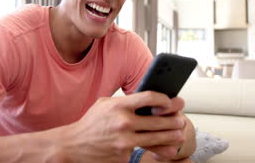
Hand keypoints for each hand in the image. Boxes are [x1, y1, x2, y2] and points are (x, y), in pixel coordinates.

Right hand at [59, 91, 185, 162]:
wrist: (72, 146)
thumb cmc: (91, 123)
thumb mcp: (105, 105)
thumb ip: (125, 102)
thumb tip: (149, 101)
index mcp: (118, 106)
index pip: (148, 97)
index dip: (164, 98)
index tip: (171, 101)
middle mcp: (123, 123)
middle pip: (158, 120)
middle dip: (173, 120)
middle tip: (181, 119)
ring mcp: (124, 141)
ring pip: (156, 138)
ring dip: (171, 136)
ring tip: (180, 135)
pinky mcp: (123, 156)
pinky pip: (143, 152)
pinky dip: (156, 150)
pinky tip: (167, 149)